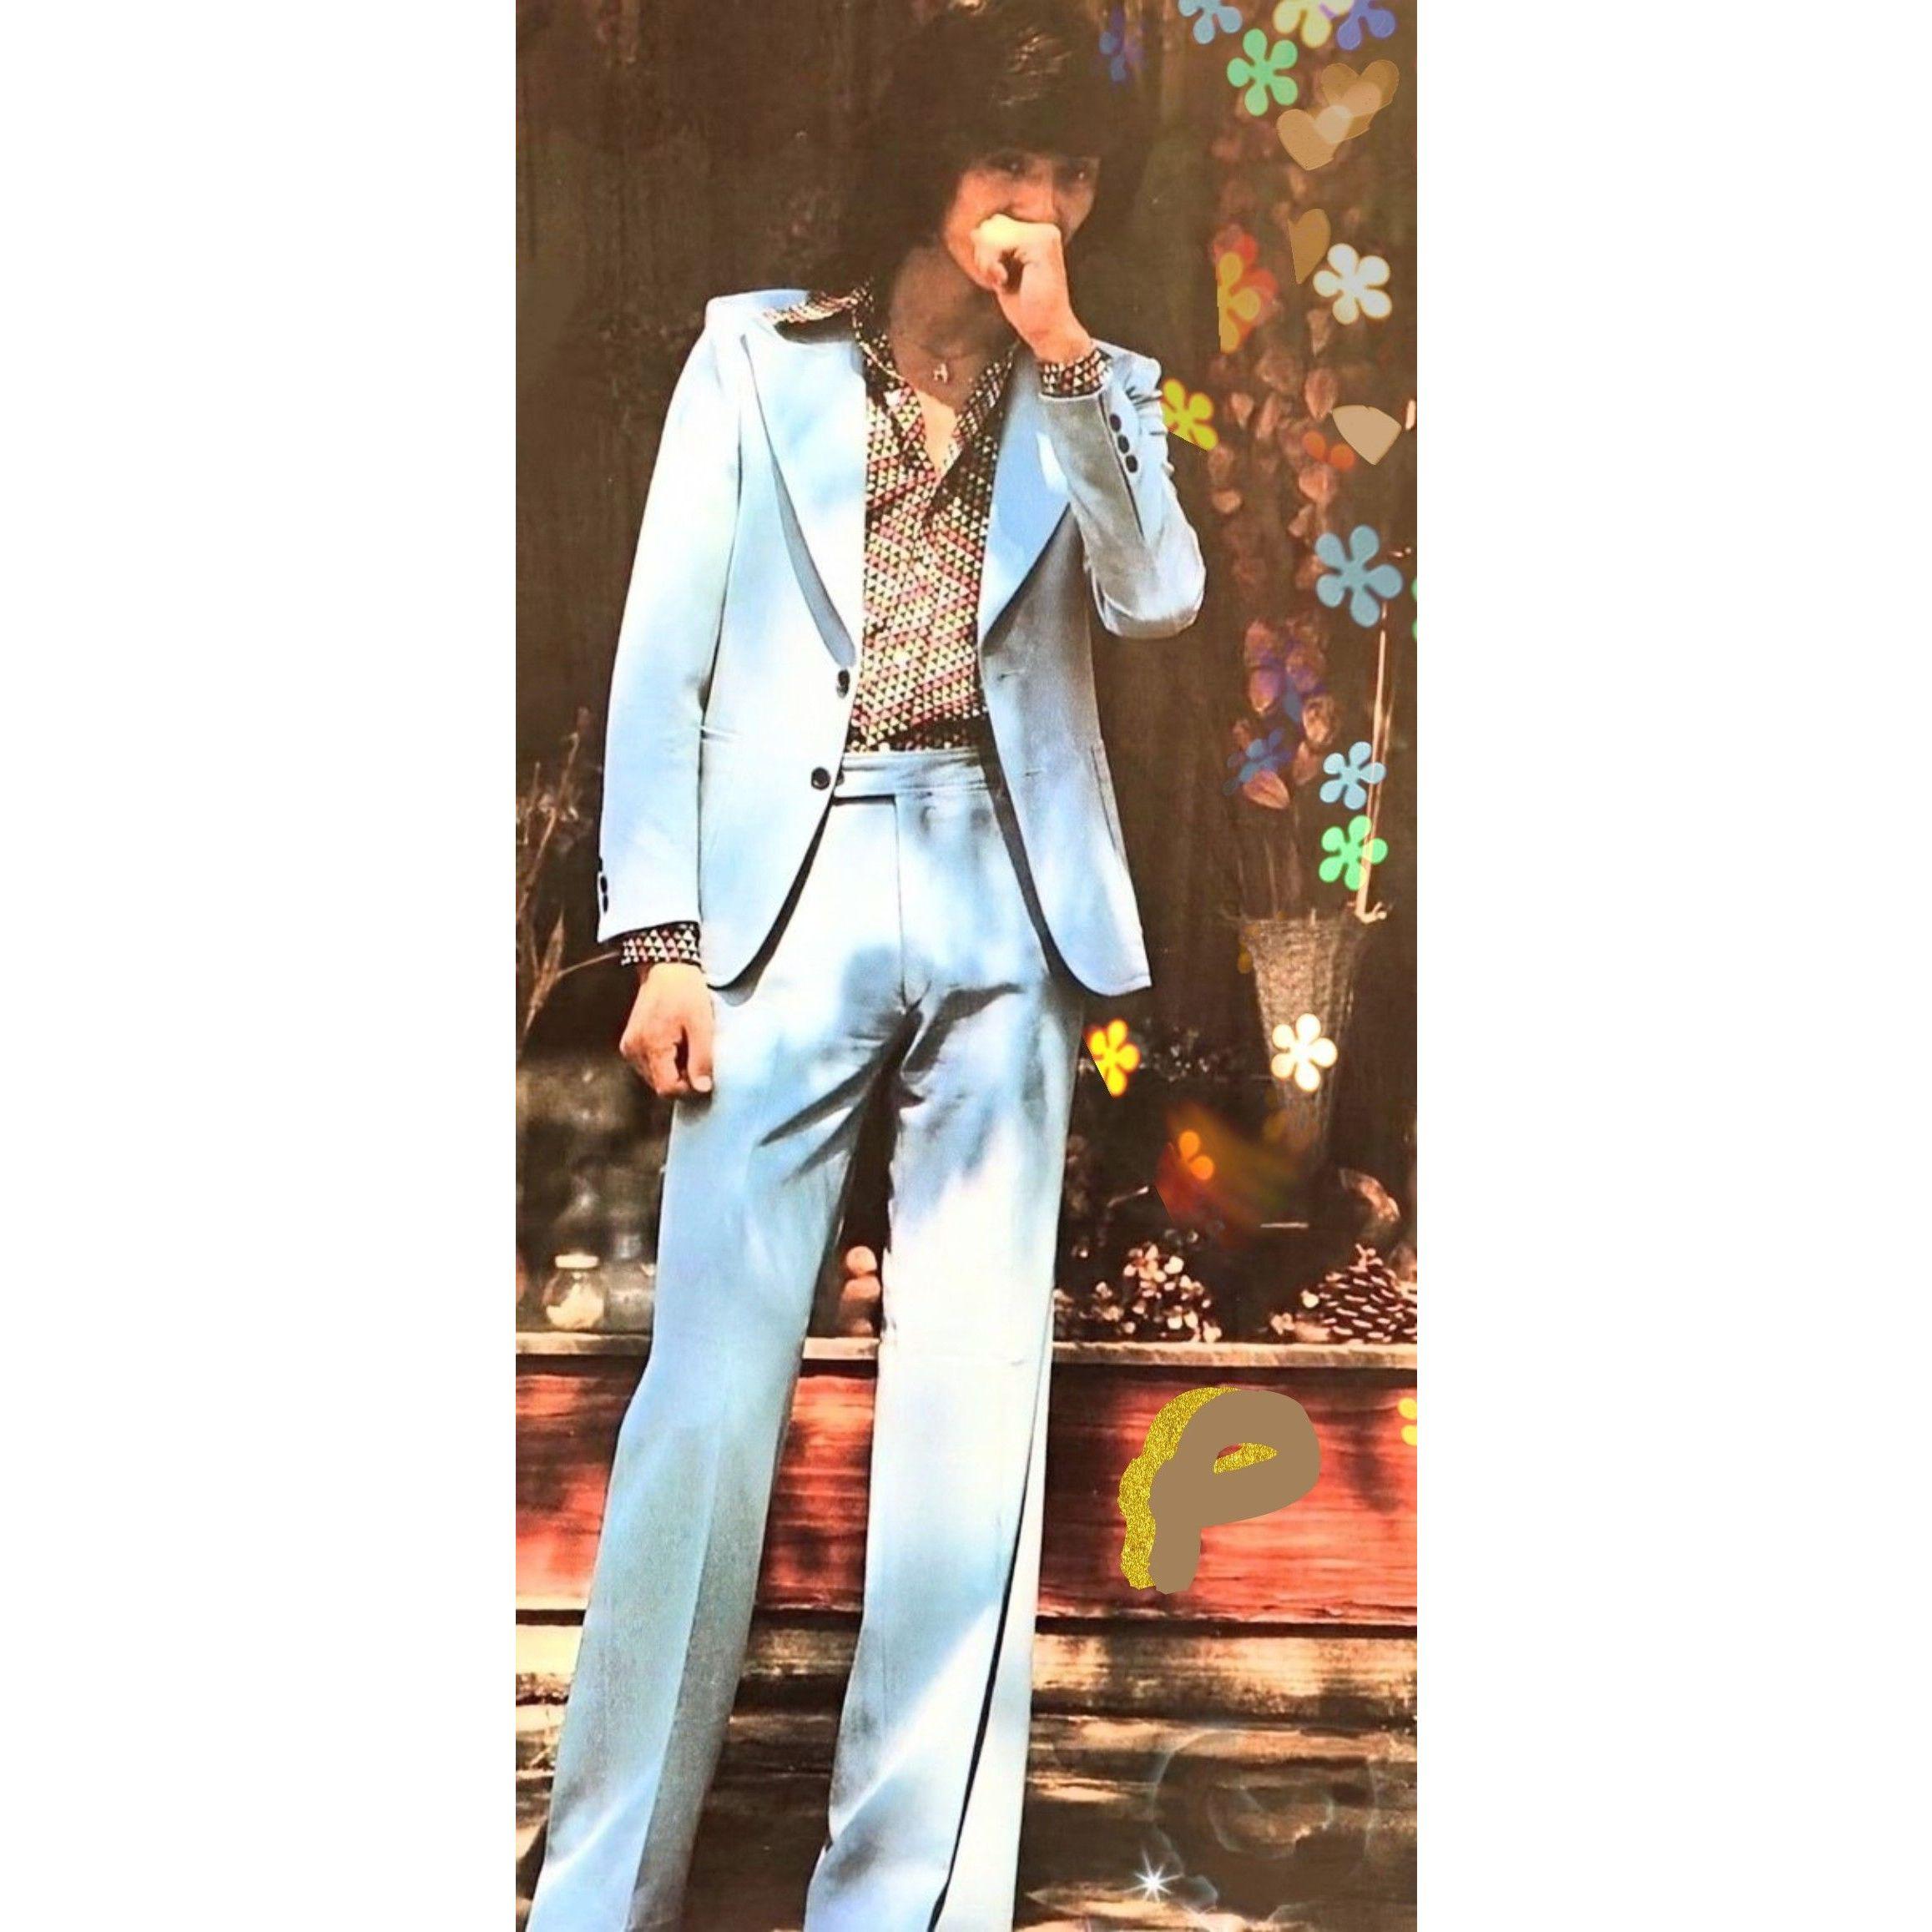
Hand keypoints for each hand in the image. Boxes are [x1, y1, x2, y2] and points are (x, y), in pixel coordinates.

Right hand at [619, 962, 714, 1096]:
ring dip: (673, 1071)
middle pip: (660, 1085)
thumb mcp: (701, 1024)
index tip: (704, 1074)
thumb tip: (702, 1089)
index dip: (689, 1088)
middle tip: (697, 1056)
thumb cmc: (685, 992)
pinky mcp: (629, 1043)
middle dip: (681, 1079)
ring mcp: (629, 1047)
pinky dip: (664, 1062)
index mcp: (650, 1046)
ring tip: (686, 1046)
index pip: (667, 1089)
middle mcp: (634, 1050)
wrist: (666, 967)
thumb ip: (702, 1059)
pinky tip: (675, 1044)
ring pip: (654, 1077)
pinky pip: (649, 1065)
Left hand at [968, 213, 1092, 363]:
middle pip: (992, 225)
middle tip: (998, 279)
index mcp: (1037, 234)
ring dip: (987, 260)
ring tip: (1001, 280)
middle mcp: (1044, 230)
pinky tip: (1003, 280)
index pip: (996, 225)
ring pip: (993, 232)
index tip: (996, 276)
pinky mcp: (1041, 245)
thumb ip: (992, 251)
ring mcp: (1044, 235)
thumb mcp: (1003, 273)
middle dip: (985, 254)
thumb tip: (975, 231)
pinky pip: (999, 243)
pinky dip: (993, 264)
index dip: (985, 250)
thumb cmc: (1027, 307)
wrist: (1048, 329)